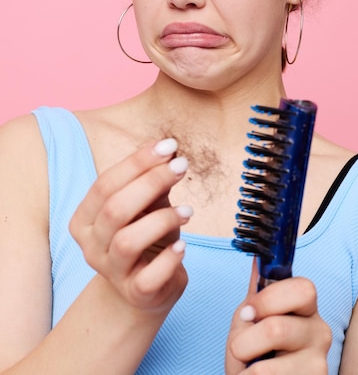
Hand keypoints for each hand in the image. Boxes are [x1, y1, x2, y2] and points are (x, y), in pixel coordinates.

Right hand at [69, 138, 191, 314]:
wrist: (147, 288)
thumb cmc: (147, 238)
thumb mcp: (149, 207)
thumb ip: (153, 183)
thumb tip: (169, 152)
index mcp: (86, 218)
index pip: (105, 184)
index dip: (137, 162)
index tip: (169, 145)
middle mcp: (91, 246)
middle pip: (114, 209)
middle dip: (151, 182)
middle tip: (182, 166)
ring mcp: (110, 272)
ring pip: (127, 241)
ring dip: (162, 220)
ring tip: (188, 211)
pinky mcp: (134, 294)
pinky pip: (147, 278)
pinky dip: (168, 260)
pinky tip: (183, 246)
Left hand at [225, 260, 330, 373]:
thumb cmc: (256, 348)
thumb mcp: (253, 316)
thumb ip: (257, 291)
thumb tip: (258, 255)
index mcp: (306, 307)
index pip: (303, 289)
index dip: (269, 300)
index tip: (248, 313)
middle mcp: (320, 332)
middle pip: (277, 329)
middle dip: (247, 340)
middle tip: (242, 347)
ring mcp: (318, 364)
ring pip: (266, 367)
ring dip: (244, 369)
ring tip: (250, 368)